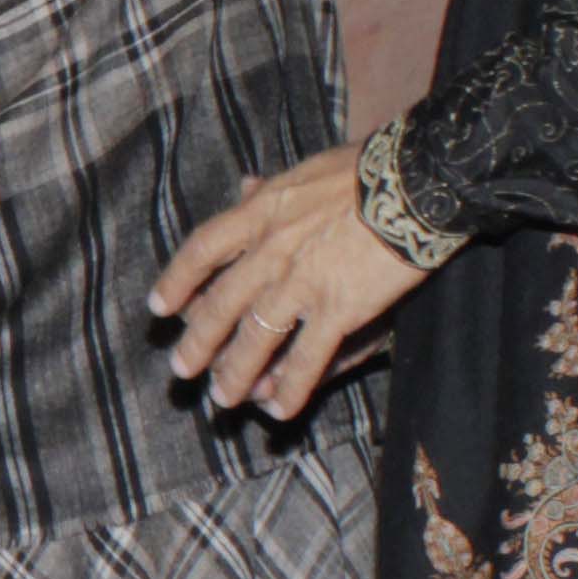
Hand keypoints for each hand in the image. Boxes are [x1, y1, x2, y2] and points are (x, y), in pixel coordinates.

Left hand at [156, 144, 425, 421]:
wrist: (416, 180)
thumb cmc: (367, 170)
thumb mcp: (305, 171)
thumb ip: (271, 188)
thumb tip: (245, 186)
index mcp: (261, 212)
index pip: (202, 250)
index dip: (177, 281)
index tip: (160, 308)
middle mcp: (271, 249)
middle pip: (221, 305)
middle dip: (198, 342)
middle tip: (182, 370)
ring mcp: (302, 282)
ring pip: (255, 338)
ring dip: (236, 373)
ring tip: (223, 399)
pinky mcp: (339, 308)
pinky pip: (307, 357)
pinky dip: (291, 387)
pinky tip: (280, 409)